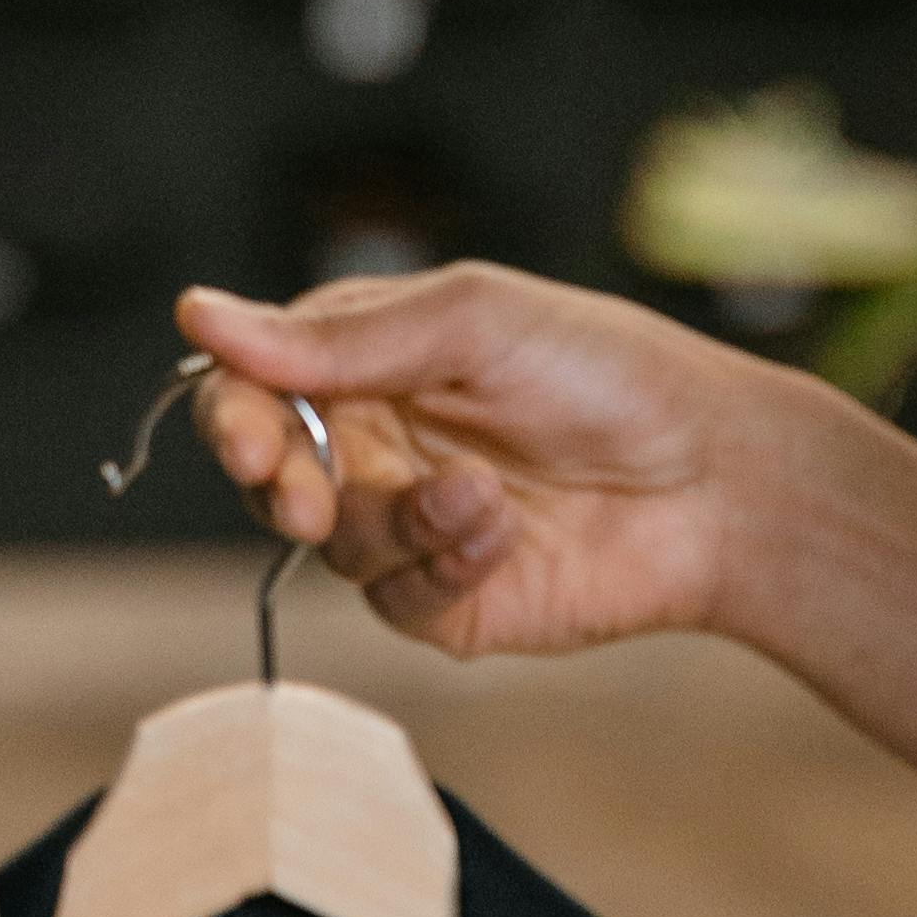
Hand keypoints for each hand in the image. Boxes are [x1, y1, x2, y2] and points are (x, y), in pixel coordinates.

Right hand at [173, 265, 764, 664]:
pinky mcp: (449, 601)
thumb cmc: (606, 371)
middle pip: (269, 476)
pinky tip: (504, 529)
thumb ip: (337, 336)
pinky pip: (395, 600)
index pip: (253, 386)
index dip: (233, 414)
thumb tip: (198, 316)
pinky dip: (444, 564)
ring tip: (481, 494)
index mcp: (367, 360)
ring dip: (397, 520)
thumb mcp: (471, 322)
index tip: (247, 440)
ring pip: (332, 545)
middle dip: (279, 485)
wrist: (718, 478)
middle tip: (303, 496)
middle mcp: (375, 443)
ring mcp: (409, 526)